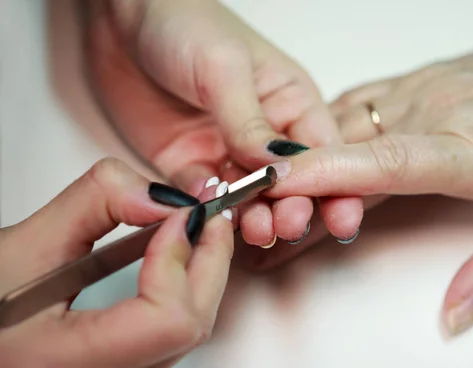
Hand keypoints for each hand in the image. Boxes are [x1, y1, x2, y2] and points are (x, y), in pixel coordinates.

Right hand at [0, 158, 232, 367]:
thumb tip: (160, 197)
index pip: (167, 321)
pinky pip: (172, 337)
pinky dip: (186, 290)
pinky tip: (177, 257)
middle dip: (211, 258)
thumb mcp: (19, 245)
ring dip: (204, 273)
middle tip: (209, 211)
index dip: (182, 259)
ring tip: (196, 227)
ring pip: (189, 335)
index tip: (179, 216)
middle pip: (192, 327)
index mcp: (61, 366)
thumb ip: (93, 205)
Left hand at [80, 0, 362, 246]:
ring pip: (250, 198)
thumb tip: (278, 170)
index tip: (339, 214)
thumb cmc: (185, 22)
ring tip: (257, 230)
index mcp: (290, 103)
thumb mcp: (224, 67)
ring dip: (255, 216)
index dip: (332, 184)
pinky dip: (209, 210)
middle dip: (293, 206)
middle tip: (288, 224)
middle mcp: (264, 134)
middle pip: (289, 183)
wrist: (121, 19)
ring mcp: (227, 153)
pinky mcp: (190, 165)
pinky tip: (212, 213)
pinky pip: (204, 197)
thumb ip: (250, 121)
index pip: (321, 151)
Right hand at [261, 5, 472, 334]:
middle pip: (349, 151)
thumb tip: (456, 311)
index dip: (330, 174)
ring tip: (278, 200)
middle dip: (298, 188)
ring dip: (305, 165)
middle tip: (266, 222)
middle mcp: (439, 114)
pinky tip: (312, 158)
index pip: (389, 162)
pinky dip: (324, 136)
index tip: (281, 185)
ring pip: (340, 127)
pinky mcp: (412, 83)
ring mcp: (421, 92)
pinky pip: (351, 107)